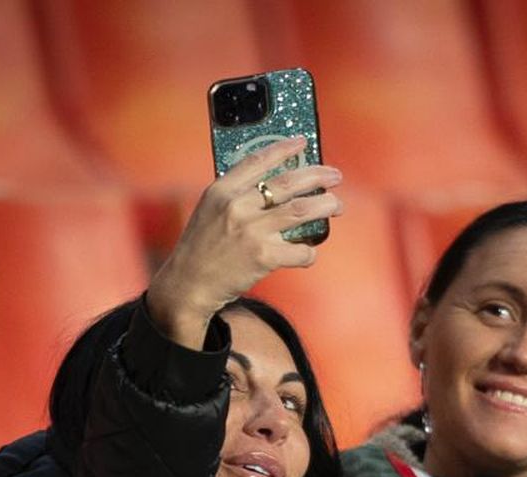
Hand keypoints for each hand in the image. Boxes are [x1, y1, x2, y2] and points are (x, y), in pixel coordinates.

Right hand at [147, 138, 343, 346]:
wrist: (189, 284)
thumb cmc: (201, 249)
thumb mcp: (210, 210)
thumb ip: (236, 194)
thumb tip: (274, 185)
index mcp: (221, 190)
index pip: (258, 160)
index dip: (283, 148)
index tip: (303, 142)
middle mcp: (237, 206)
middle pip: (288, 183)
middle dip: (317, 176)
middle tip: (335, 177)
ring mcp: (251, 231)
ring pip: (301, 210)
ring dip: (325, 206)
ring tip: (337, 205)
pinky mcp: (263, 256)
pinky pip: (300, 250)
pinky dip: (309, 252)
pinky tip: (308, 252)